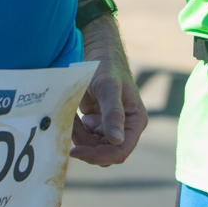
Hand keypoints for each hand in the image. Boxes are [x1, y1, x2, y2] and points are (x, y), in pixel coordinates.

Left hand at [70, 21, 147, 166]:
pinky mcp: (97, 122)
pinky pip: (85, 137)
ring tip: (73, 114)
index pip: (120, 151)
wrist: (96, 50)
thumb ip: (113, 113)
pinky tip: (73, 114)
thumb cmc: (106, 64)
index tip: (75, 151)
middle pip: (105, 153)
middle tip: (72, 125)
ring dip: (79, 136)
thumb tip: (116, 141)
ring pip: (93, 146)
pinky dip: (76, 129)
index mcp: (135, 121)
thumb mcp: (108, 87)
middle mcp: (125, 127)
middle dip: (86, 144)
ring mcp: (110, 126)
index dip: (99, 156)